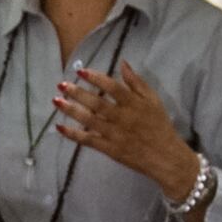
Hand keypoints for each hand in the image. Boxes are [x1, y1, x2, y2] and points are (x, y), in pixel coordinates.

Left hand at [51, 63, 197, 203]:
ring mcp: (114, 135)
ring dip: (71, 110)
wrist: (166, 157)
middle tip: (61, 85)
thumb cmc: (159, 126)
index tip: (80, 71)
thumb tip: (122, 63)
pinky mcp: (109, 149)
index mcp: (134, 104)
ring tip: (56, 101)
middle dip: (77, 93)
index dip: (96, 78)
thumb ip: (137, 82)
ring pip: (89, 121)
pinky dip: (73, 134)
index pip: (112, 88)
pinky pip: (88, 140)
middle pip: (97, 104)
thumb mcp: (153, 100)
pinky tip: (59, 126)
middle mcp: (122, 118)